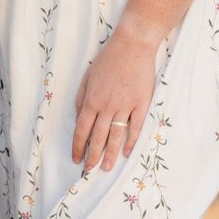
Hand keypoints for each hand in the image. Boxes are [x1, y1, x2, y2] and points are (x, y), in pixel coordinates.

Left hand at [72, 19, 160, 174]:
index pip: (82, 130)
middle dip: (93, 157)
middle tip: (90, 171)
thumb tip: (79, 119)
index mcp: (92, 100)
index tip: (76, 158)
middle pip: (98, 138)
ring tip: (107, 168)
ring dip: (111, 154)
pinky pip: (135, 127)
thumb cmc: (108, 60)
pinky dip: (131, 141)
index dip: (78, 147)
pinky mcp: (141, 104)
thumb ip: (82, 99)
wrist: (132, 47)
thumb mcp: (87, 78)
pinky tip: (126, 152)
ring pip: (116, 136)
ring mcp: (125, 106)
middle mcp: (107, 107)